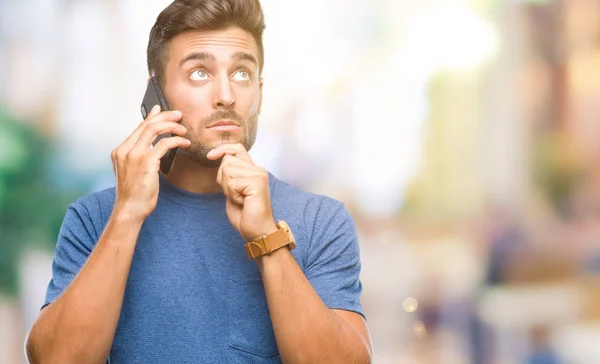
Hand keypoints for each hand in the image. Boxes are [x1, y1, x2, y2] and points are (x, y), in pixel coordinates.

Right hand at [111, 105, 190, 221]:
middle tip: (178, 115)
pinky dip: (176, 141)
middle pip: (147, 124)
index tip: (161, 109)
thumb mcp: (134, 171)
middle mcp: (124, 150)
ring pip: (154, 130)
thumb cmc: (135, 194)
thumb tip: (154, 144)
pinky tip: (184, 144)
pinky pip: (164, 144)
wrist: (129, 210)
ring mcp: (134, 156)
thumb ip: (140, 156)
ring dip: (172, 126)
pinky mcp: (145, 162)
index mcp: (120, 151)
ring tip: (183, 129)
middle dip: (165, 117)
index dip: (152, 116)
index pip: (138, 127)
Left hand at [206, 143, 276, 240]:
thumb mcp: (232, 190)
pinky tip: (243, 202)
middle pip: (227, 160)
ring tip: (240, 199)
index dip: (222, 149)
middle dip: (222, 179)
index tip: (210, 156)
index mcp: (253, 170)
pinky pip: (232, 183)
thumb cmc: (245, 215)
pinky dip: (232, 195)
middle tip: (235, 195)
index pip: (236, 148)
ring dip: (227, 188)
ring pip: (227, 170)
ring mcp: (259, 175)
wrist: (257, 231)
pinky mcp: (257, 182)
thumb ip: (229, 175)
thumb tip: (218, 159)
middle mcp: (258, 169)